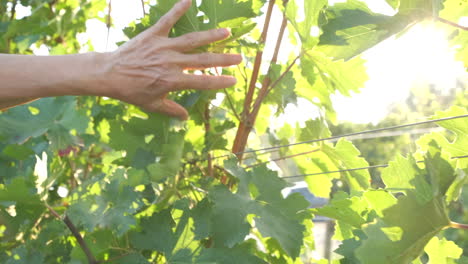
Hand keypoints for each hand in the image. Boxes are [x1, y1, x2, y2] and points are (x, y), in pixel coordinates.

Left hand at [101, 0, 241, 119]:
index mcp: (173, 80)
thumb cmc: (130, 91)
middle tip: (239, 57)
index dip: (220, 81)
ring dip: (211, 35)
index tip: (233, 80)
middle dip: (223, 59)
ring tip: (226, 32)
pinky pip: (167, 20)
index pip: (203, 81)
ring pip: (192, 40)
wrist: (109, 74)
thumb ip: (171, 109)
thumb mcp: (152, 104)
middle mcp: (172, 62)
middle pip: (203, 60)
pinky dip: (178, 9)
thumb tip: (185, 117)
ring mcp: (164, 47)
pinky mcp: (153, 35)